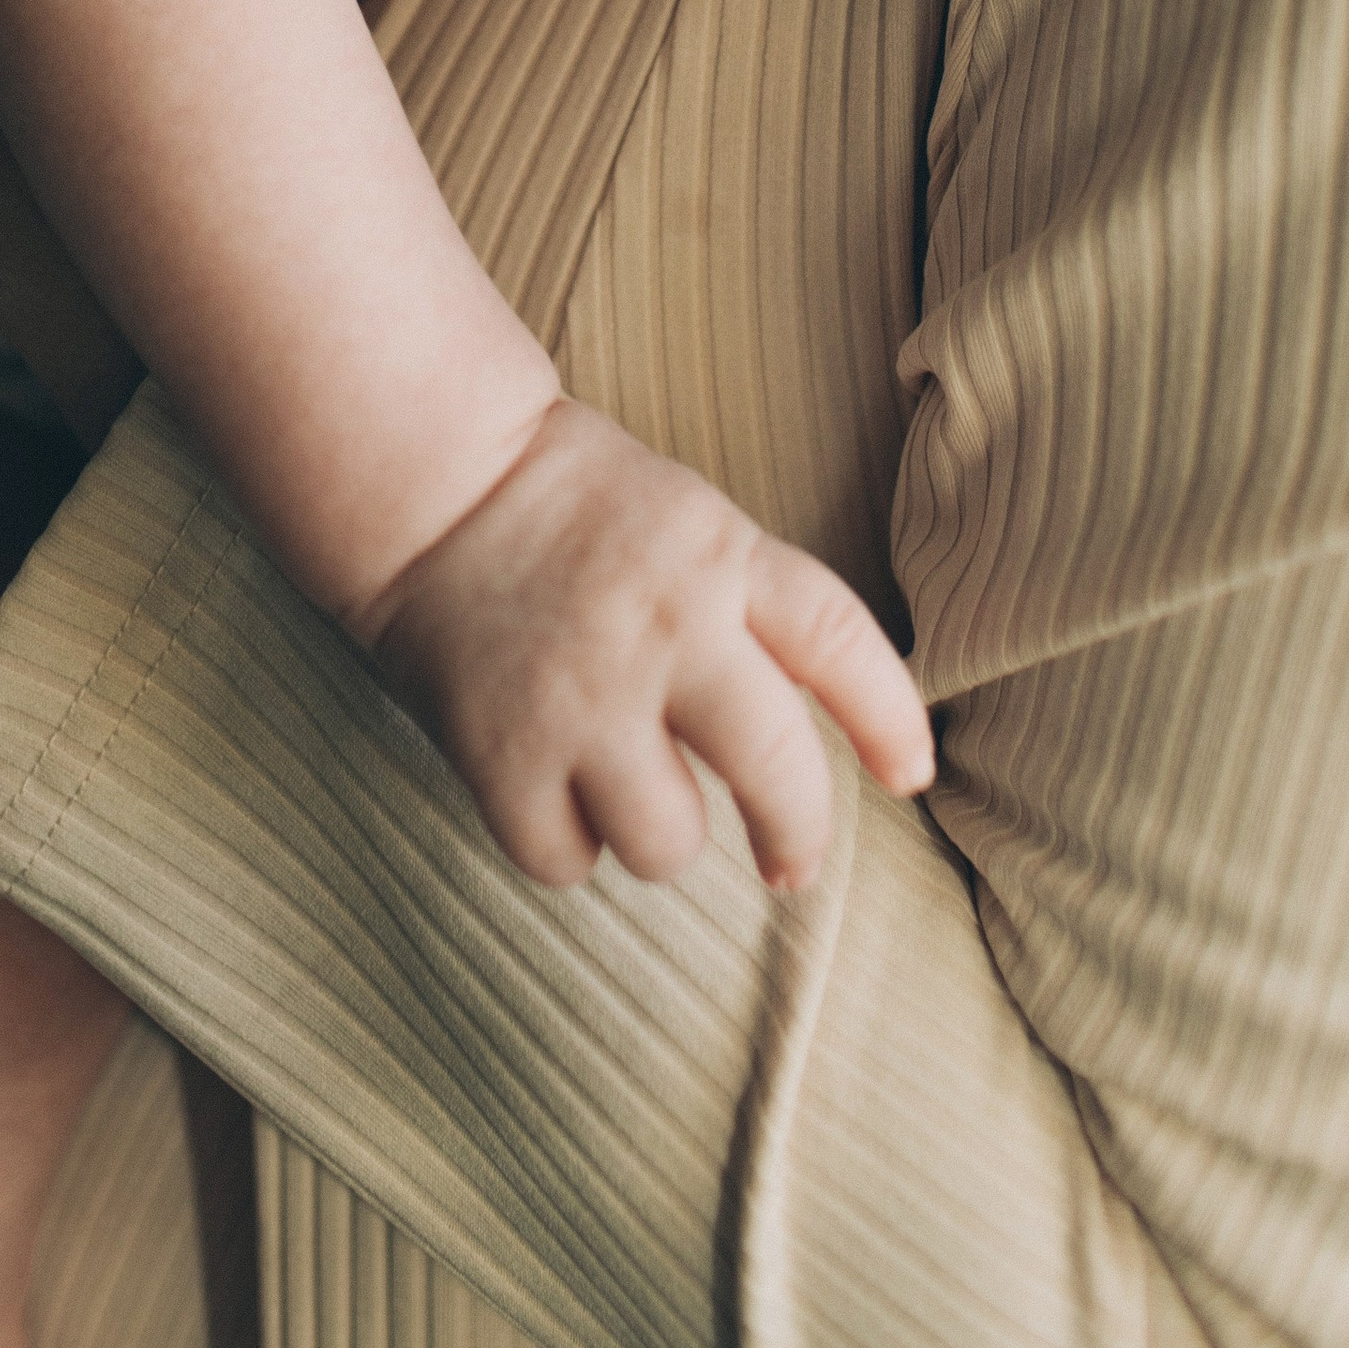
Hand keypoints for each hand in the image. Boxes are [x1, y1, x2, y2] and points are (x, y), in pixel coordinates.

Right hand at [363, 400, 936, 893]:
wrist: (437, 486)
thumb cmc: (576, 507)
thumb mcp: (690, 517)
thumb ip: (750, 604)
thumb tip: (816, 730)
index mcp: (719, 557)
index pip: (836, 640)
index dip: (890, 716)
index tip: (912, 774)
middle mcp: (665, 629)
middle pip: (775, 771)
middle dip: (797, 834)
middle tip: (790, 861)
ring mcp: (583, 696)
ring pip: (669, 843)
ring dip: (657, 832)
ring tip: (622, 781)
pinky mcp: (503, 751)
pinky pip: (566, 858)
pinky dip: (564, 842)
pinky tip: (550, 787)